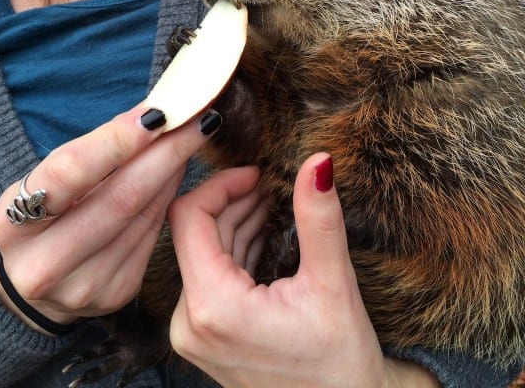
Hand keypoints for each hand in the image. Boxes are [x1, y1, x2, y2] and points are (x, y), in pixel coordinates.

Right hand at [0, 104, 219, 332]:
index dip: (117, 140)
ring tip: (191, 137)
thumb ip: (96, 149)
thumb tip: (154, 112)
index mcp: (12, 225)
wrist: (31, 282)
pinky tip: (176, 173)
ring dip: (174, 171)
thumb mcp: (47, 179)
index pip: (70, 172)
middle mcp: (44, 264)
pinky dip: (168, 198)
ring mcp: (83, 286)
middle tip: (197, 118)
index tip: (158, 113)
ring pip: (143, 215)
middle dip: (166, 152)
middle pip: (120, 197)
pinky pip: (152, 235)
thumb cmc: (44, 213)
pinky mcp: (115, 294)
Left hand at [168, 154, 439, 387]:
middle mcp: (189, 321)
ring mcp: (193, 333)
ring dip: (235, 222)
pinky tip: (263, 235)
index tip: (256, 173)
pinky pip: (207, 276)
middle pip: (193, 233)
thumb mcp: (332, 285)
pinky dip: (234, 249)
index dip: (220, 184)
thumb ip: (318, 219)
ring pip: (200, 252)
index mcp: (212, 307)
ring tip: (272, 206)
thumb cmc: (338, 364)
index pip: (188, 217)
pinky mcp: (203, 337)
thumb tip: (318, 161)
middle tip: (271, 186)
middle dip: (232, 202)